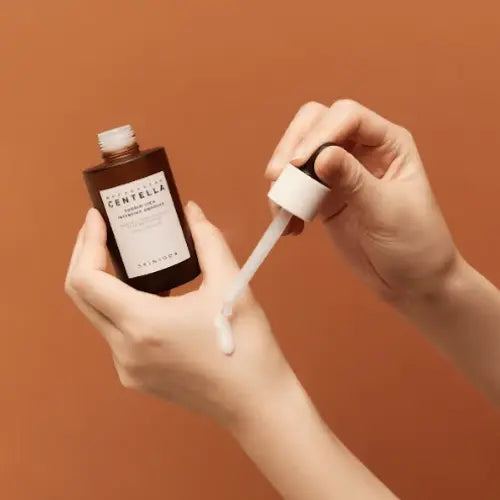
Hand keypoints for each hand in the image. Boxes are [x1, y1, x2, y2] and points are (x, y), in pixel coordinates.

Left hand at [65, 204, 291, 426]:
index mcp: (143, 324)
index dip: (86, 244)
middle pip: (83, 296)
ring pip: (99, 316)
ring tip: (129, 258)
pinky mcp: (136, 377)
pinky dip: (122, 308)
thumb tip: (192, 212)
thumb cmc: (246, 346)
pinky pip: (116, 336)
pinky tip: (149, 295)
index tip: (97, 219)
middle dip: (87, 257)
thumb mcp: (230, 285)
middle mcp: (125, 349)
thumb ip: (208, 240)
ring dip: (106, 284)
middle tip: (104, 231)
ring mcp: (127, 368)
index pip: (86, 279)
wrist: (255, 402)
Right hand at [266, 99, 459, 301]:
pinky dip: (284, 203)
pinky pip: (294, 188)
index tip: (299, 162)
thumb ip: (353, 181)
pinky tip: (289, 225)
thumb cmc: (415, 242)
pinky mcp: (322, 197)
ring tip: (282, 211)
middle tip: (278, 179)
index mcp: (387, 143)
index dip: (319, 133)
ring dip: (283, 178)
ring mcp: (338, 173)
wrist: (410, 280)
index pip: (346, 117)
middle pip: (314, 124)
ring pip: (297, 154)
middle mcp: (361, 150)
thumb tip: (320, 156)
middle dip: (291, 147)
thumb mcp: (387, 211)